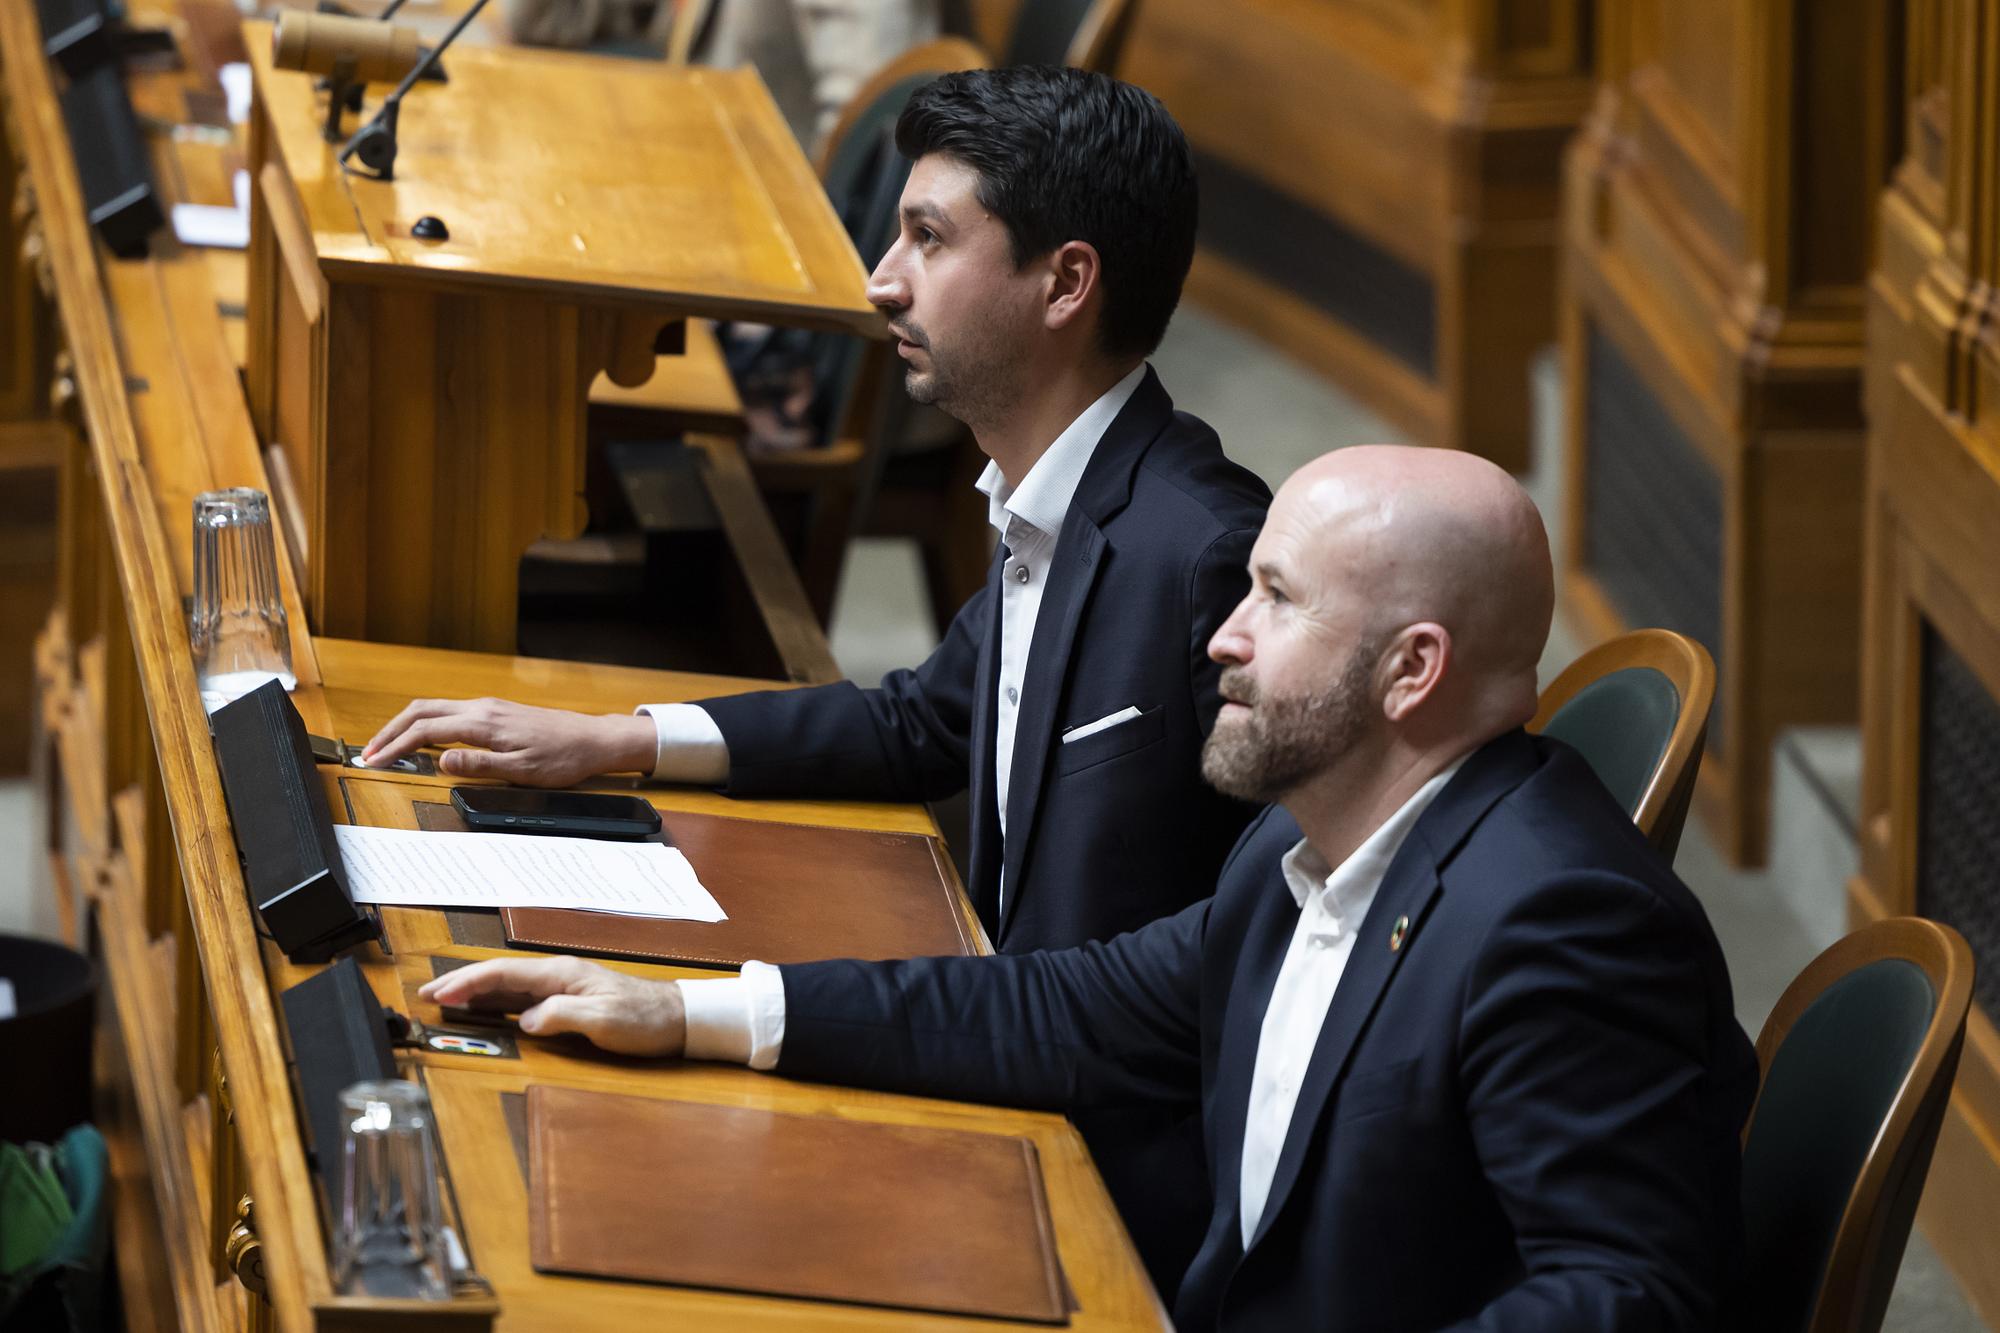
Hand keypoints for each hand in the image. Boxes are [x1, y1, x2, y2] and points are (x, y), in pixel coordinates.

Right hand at [360, 697, 656, 785]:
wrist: (593, 740)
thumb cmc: (563, 758)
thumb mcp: (522, 770)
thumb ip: (479, 766)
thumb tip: (440, 761)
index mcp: (484, 723)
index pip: (426, 731)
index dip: (395, 746)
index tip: (374, 762)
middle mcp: (482, 708)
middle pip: (421, 711)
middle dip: (390, 731)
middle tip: (369, 754)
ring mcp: (488, 707)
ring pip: (434, 708)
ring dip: (406, 726)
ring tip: (386, 747)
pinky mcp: (495, 712)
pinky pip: (449, 712)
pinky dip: (425, 723)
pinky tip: (421, 739)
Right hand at [418, 957, 685, 1057]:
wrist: (677, 1018)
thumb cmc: (644, 1018)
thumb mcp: (604, 1019)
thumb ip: (563, 1015)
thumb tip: (526, 1020)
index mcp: (561, 974)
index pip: (504, 974)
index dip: (468, 982)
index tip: (439, 993)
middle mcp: (558, 975)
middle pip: (500, 976)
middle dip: (462, 984)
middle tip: (427, 994)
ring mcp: (563, 987)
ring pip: (508, 986)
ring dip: (476, 992)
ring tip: (445, 1000)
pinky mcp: (569, 1001)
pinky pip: (523, 998)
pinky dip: (497, 1002)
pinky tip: (486, 1010)